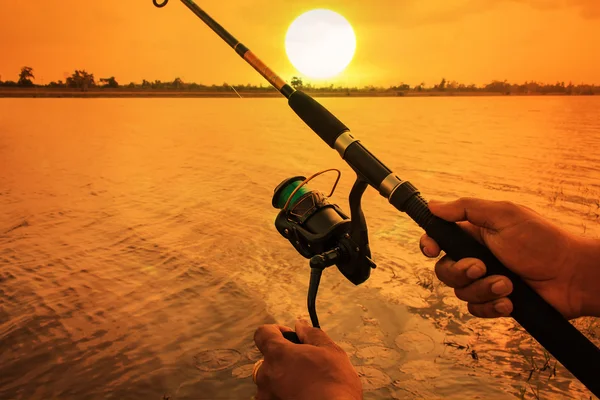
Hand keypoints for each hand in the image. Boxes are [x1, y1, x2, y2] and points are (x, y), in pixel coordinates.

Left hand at [253, 320, 361, 399]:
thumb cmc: (335, 385)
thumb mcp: (331, 352)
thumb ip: (312, 335)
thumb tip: (300, 326)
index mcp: (278, 354)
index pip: (262, 333)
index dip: (275, 331)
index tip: (289, 337)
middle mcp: (266, 375)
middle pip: (268, 360)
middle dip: (284, 360)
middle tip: (305, 366)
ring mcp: (266, 396)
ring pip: (270, 382)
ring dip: (282, 380)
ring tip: (305, 386)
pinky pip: (273, 397)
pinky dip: (283, 396)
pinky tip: (301, 397)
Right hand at [419, 198, 596, 319]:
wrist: (572, 276)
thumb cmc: (543, 241)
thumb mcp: (504, 215)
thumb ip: (467, 208)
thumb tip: (433, 205)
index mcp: (474, 234)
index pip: (439, 239)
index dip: (429, 245)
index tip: (431, 250)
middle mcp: (476, 257)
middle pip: (444, 270)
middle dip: (460, 272)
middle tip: (482, 268)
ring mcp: (485, 281)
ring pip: (461, 292)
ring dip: (483, 290)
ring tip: (507, 284)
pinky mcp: (495, 301)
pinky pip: (476, 310)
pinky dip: (491, 306)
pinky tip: (510, 301)